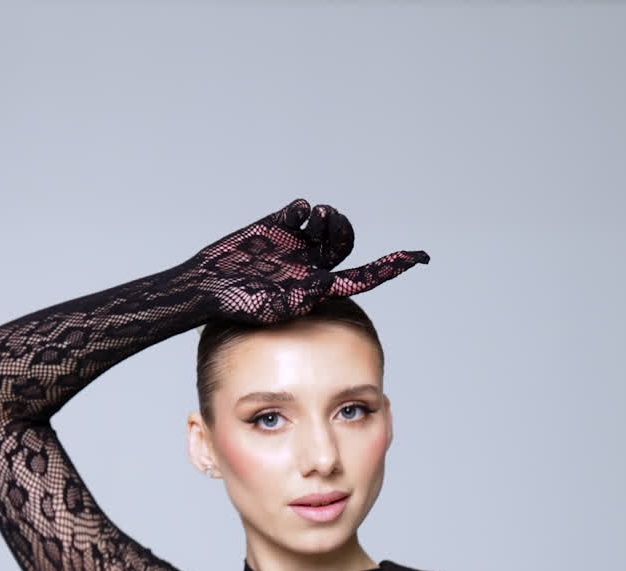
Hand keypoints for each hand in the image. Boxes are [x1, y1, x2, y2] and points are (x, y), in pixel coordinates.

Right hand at [184, 196, 428, 325]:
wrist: (207, 287)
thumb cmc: (237, 306)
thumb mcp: (272, 305)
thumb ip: (300, 294)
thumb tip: (324, 281)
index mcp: (317, 286)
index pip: (363, 276)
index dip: (391, 267)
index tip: (418, 257)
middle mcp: (310, 264)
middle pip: (345, 242)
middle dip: (343, 230)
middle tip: (327, 226)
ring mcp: (294, 245)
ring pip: (327, 224)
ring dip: (328, 217)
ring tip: (314, 220)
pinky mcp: (275, 226)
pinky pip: (299, 210)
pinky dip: (303, 209)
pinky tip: (294, 216)